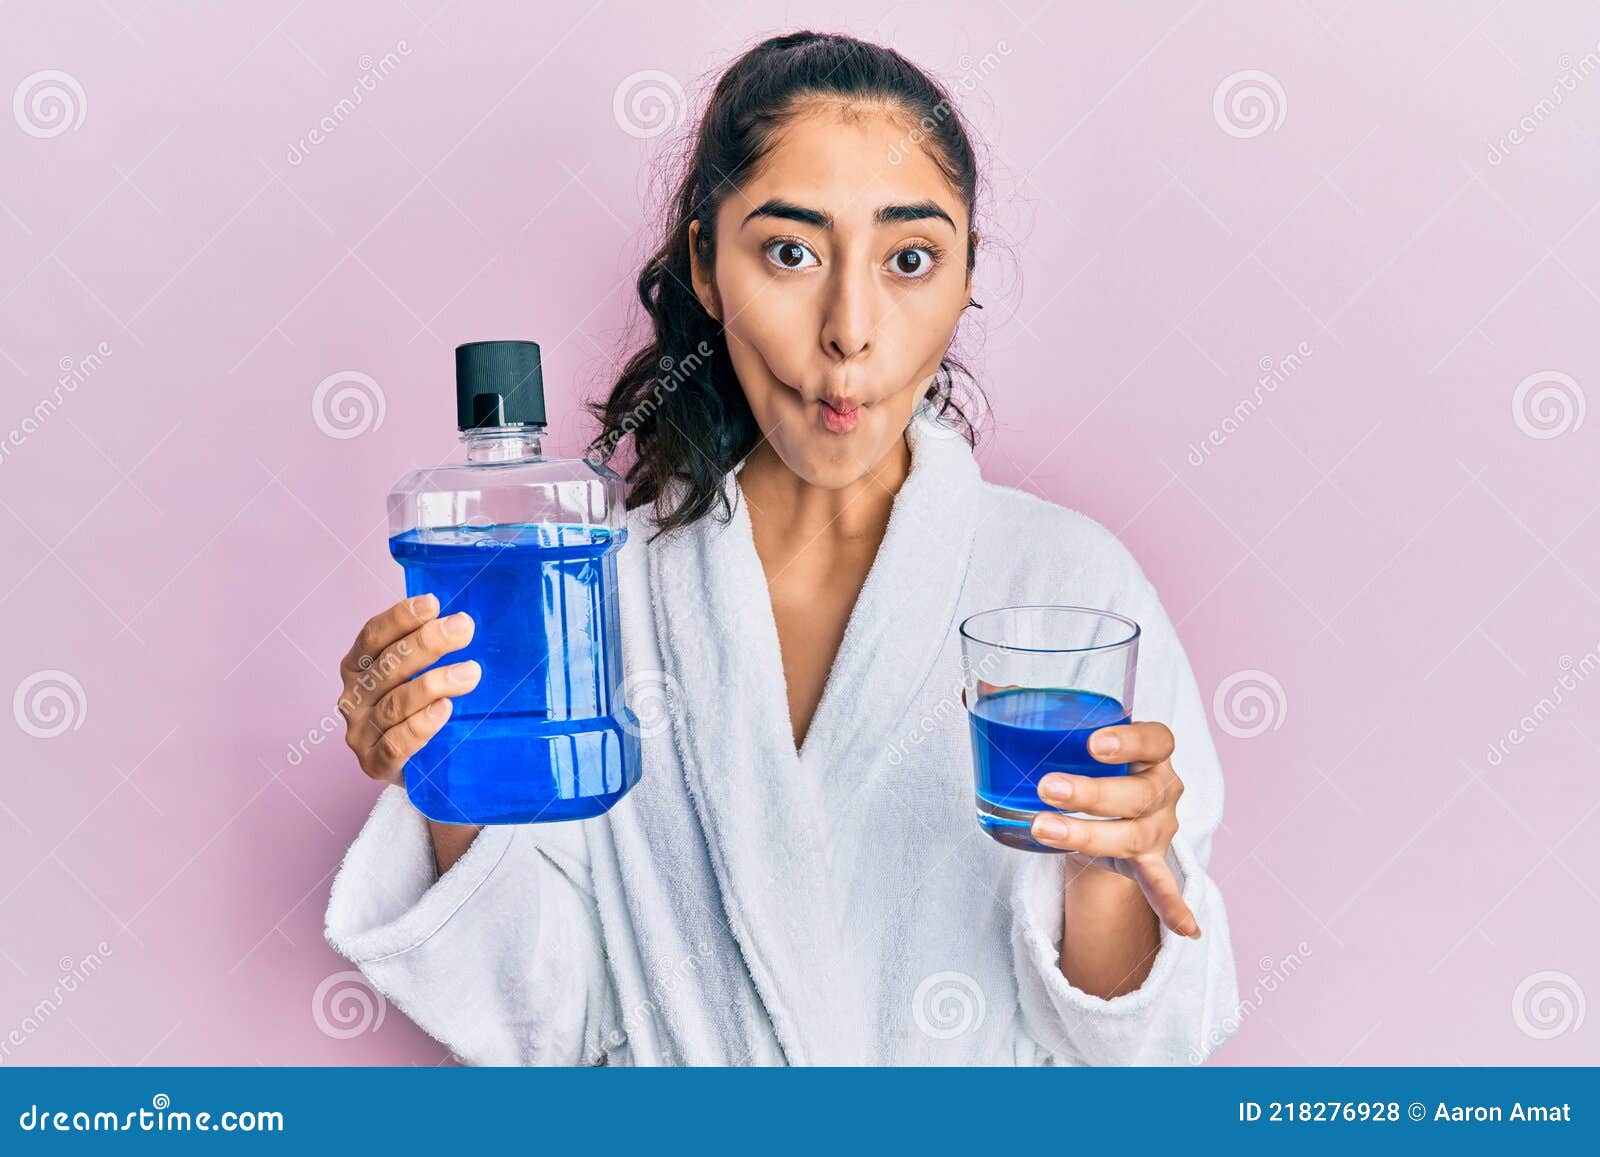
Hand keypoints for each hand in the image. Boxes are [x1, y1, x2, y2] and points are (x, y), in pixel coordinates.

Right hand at [337, 594, 480, 783]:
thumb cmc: (420, 710)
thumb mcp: (417, 675)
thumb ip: (428, 651)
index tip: (433, 603)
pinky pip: (396, 744)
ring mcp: (361, 733)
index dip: (400, 618)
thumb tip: (466, 619)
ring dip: (434, 683)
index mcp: (358, 668)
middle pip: (387, 666)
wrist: (418, 768)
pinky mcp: (374, 764)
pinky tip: (445, 709)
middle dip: (427, 643)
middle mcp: (353, 698)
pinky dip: (421, 725)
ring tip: (471, 672)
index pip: (373, 636)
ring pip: (395, 704)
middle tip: (464, 628)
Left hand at [1029, 720, 1201, 939]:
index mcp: (1151, 753)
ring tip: (1042, 829)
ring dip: (1087, 835)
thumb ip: (1025, 710)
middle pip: (1138, 794)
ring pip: (1131, 836)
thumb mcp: (1068, 737)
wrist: (1112, 809)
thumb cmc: (1088, 764)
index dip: (1130, 740)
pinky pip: (1160, 885)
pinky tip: (1186, 928)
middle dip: (1092, 793)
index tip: (1093, 742)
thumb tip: (972, 691)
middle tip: (1047, 787)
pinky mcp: (1147, 862)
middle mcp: (1162, 790)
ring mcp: (1158, 829)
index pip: (1156, 739)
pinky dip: (1172, 904)